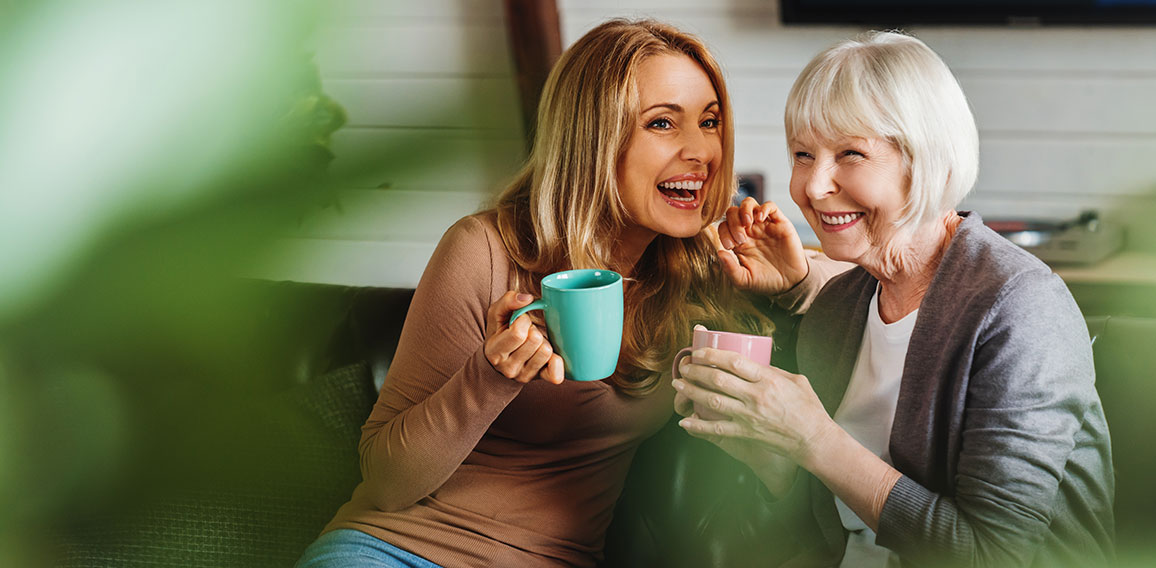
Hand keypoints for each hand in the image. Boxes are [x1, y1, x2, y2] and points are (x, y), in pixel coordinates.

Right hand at [483, 291, 563, 383]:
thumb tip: (527, 298)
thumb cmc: (500, 333)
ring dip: (544, 342)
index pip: (518, 333)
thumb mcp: (496, 314)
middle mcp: (508, 368)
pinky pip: (555, 374)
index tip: (519, 321)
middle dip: (534, 330)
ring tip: (534, 343)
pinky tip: (550, 356)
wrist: (500, 361)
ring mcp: (524, 376)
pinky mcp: (539, 379)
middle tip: (528, 332)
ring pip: (546, 351)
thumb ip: (508, 301)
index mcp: (495, 352)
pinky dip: (557, 362)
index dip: (523, 321)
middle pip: (535, 341)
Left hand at [672, 347, 834, 467]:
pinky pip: (717, 429)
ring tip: (678, 384)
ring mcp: (749, 416)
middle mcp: (756, 396)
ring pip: (712, 401)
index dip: (712, 355)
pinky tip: (685, 422)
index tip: (699, 352)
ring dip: (692, 392)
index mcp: (768, 380)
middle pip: (718, 380)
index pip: (734, 362)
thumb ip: (773, 371)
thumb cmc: (808, 409)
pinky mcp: (745, 433)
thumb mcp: (796, 381)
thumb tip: (753, 363)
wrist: (814, 440)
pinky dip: (698, 426)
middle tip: (683, 366)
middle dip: (696, 371)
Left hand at [711, 197, 808, 295]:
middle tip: (741, 239)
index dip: (723, 232)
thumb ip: (730, 269)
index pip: (724, 226)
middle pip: (733, 212)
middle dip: (733, 222)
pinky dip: (763, 208)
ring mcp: (764, 225)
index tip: (731, 247)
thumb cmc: (765, 281)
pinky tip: (761, 220)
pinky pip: (770, 206)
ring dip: (744, 210)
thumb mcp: (744, 280)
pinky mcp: (779, 223)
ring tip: (747, 223)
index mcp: (738, 242)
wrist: (790, 283)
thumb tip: (719, 252)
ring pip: (749, 203)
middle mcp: (749, 231)